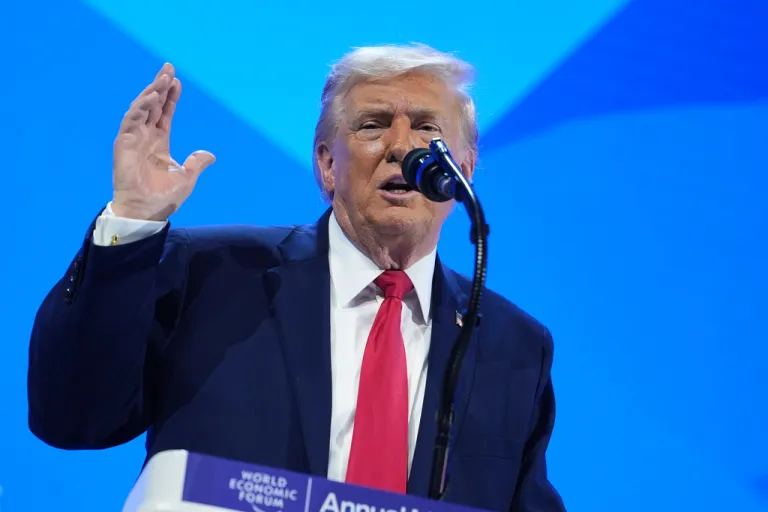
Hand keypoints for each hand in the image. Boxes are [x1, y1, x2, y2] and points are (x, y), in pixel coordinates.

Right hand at [111, 63, 214, 220]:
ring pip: (141, 109)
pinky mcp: (124, 145)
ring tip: (162, 78)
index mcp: (160, 142)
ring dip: (151, 93)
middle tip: (169, 68)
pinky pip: (130, 122)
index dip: (171, 97)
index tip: (178, 81)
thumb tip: (210, 154)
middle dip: (160, 86)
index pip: (165, 113)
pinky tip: (151, 98)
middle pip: (153, 105)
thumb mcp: (186, 177)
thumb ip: (196, 163)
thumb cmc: (163, 197)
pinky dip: (140, 109)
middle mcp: (145, 137)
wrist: (145, 212)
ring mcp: (133, 139)